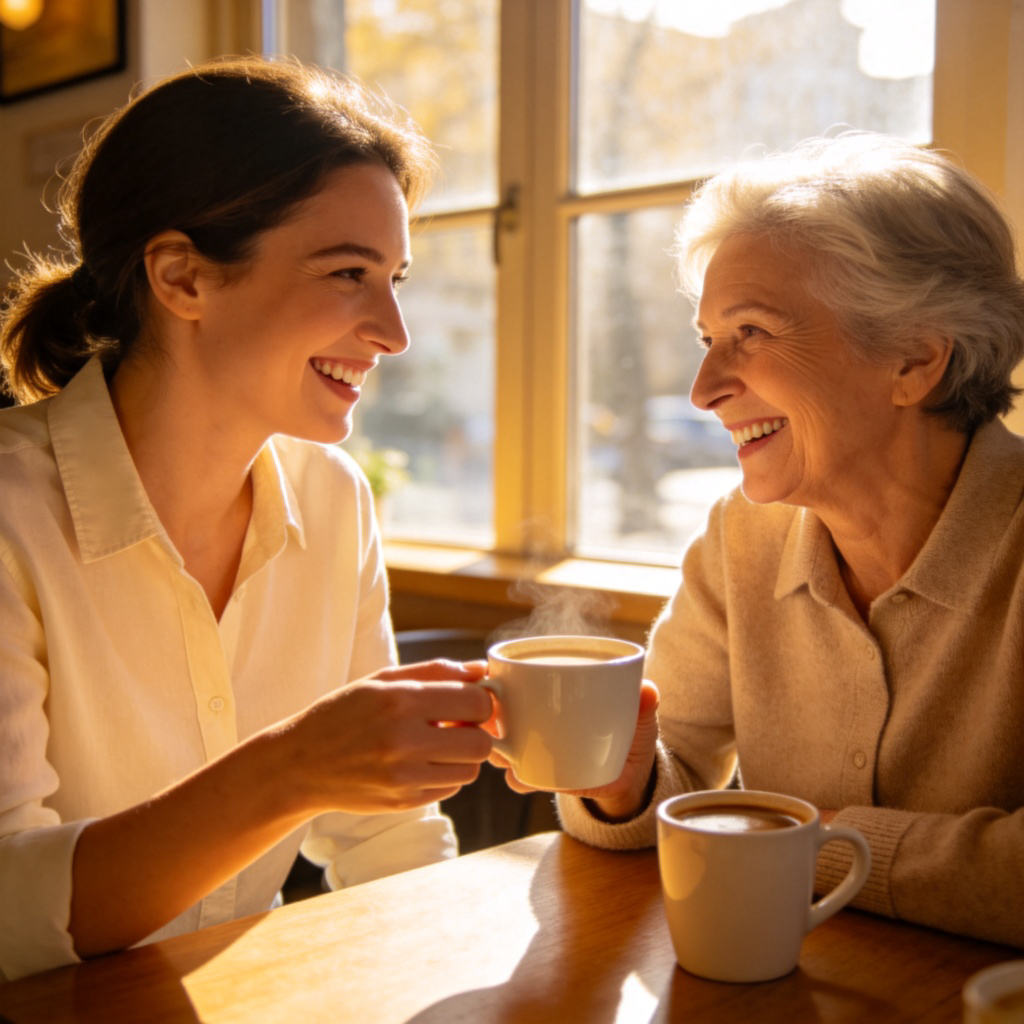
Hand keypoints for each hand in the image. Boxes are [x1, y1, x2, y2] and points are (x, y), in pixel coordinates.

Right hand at [269, 659, 494, 816]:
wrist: (300, 765)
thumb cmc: (343, 714)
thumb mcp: (382, 681)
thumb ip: (435, 672)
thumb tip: (480, 670)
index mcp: (400, 702)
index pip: (476, 703)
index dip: (481, 701)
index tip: (469, 701)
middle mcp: (404, 741)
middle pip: (480, 743)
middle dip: (476, 732)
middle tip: (457, 725)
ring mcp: (404, 777)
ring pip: (470, 770)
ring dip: (462, 756)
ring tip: (437, 743)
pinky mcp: (404, 802)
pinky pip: (450, 788)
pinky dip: (445, 774)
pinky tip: (421, 761)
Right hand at [490, 680, 659, 821]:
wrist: (632, 772)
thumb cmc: (629, 728)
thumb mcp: (639, 713)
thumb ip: (644, 700)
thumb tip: (648, 690)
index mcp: (555, 692)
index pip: (519, 677)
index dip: (497, 677)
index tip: (490, 676)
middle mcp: (537, 717)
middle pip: (499, 711)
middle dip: (486, 711)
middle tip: (491, 714)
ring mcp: (536, 747)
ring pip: (502, 743)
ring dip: (496, 745)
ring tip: (502, 749)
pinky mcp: (543, 776)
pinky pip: (521, 777)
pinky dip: (518, 777)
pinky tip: (521, 777)